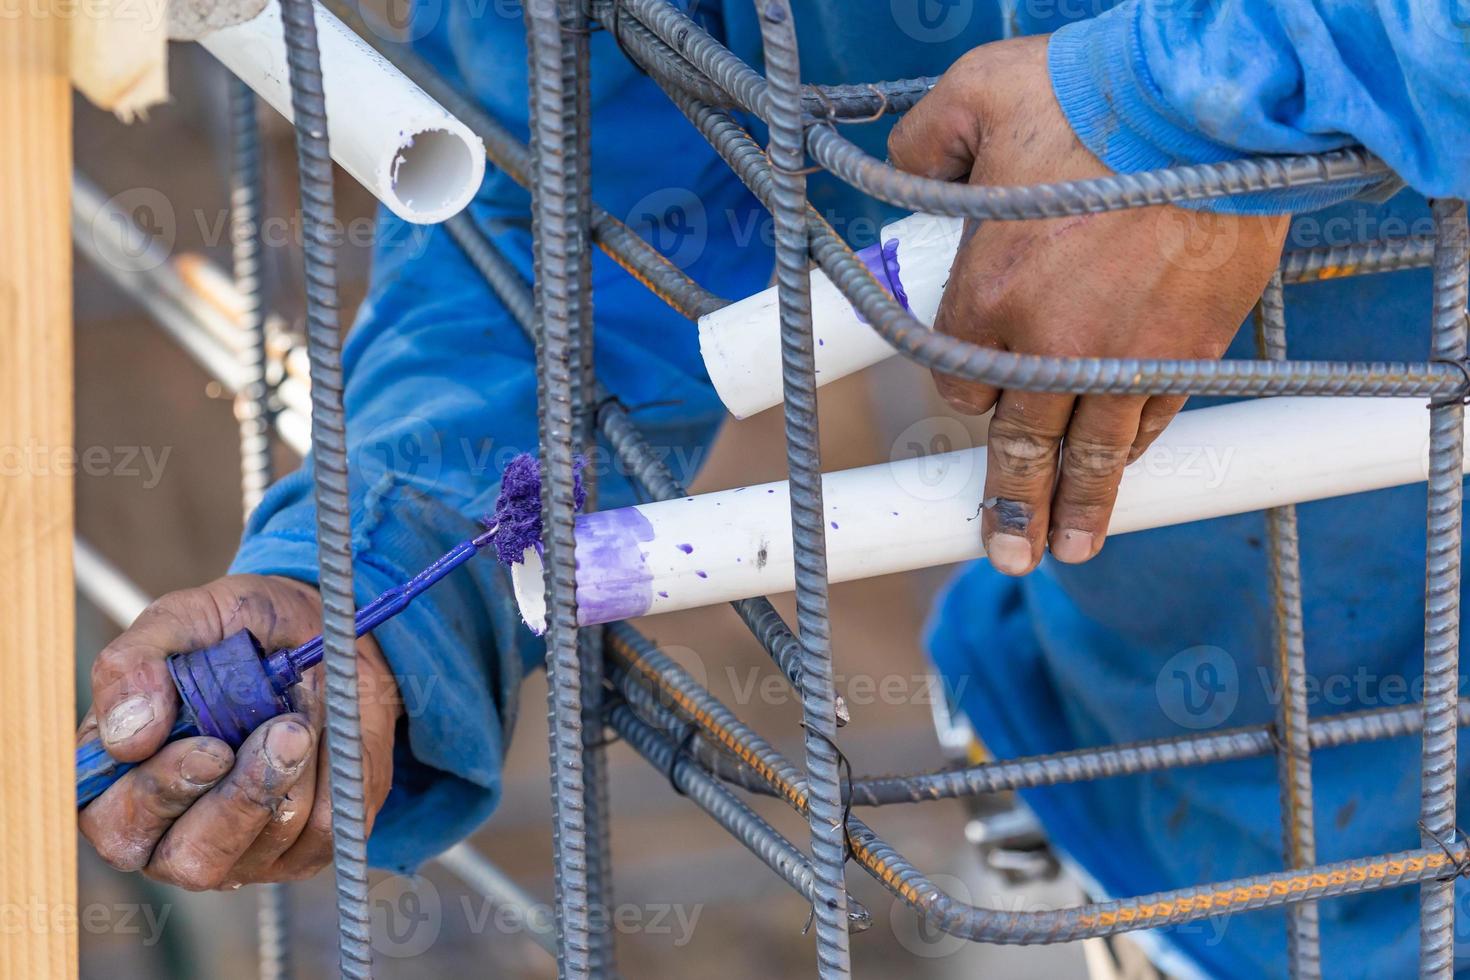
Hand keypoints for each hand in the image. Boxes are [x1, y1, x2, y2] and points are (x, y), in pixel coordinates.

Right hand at [78, 574, 399, 888]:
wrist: (318, 633)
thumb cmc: (235, 634)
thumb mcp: (180, 621)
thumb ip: (134, 666)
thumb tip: (127, 736)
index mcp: (121, 786)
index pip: (118, 828)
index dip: (162, 792)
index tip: (213, 747)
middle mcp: (174, 833)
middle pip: (193, 861)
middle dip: (242, 795)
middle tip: (283, 729)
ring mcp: (242, 850)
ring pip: (266, 845)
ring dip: (296, 771)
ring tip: (302, 714)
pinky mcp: (304, 848)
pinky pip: (323, 835)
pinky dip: (332, 776)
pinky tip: (326, 736)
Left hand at [888, 35, 1288, 574]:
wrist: (1212, 104)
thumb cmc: (1088, 93)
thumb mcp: (975, 95)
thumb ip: (925, 143)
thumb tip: (907, 165)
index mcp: (986, 297)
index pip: (959, 383)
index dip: (964, 390)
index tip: (972, 390)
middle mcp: (1048, 345)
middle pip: (1020, 445)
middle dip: (1010, 504)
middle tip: (1005, 553)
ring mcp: (1123, 357)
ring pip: (1093, 452)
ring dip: (1079, 507)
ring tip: (1066, 550)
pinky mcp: (1189, 350)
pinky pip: (1155, 416)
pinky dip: (1138, 447)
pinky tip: (1126, 472)